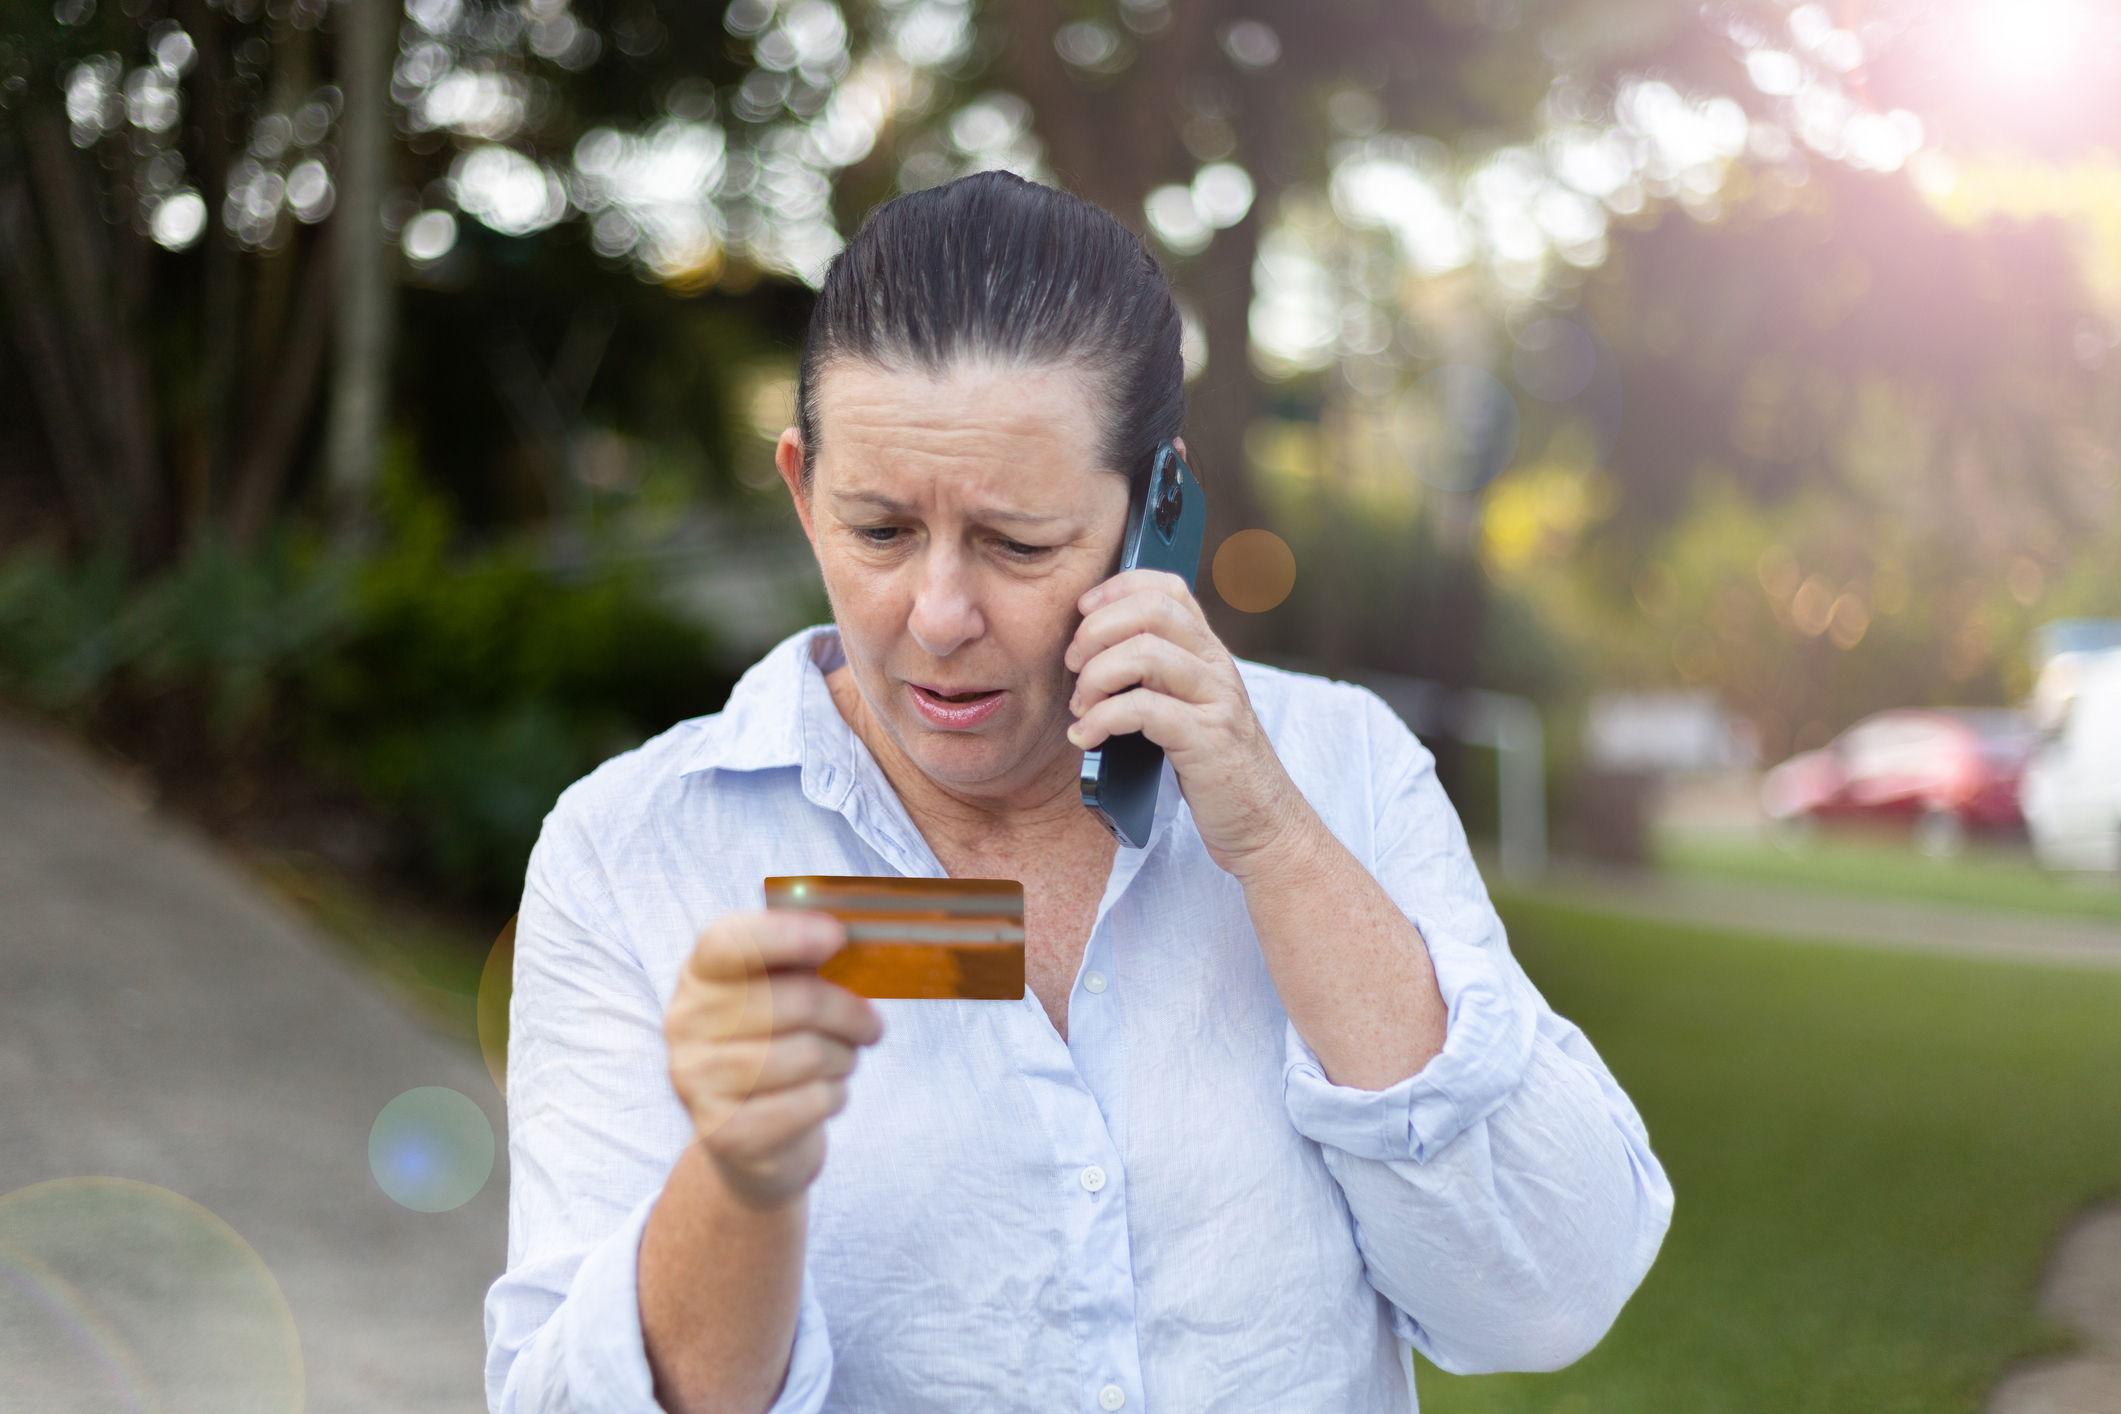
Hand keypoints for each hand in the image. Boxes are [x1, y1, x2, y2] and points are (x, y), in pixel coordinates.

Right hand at [664, 911, 882, 1209]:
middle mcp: (686, 1022)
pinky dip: (835, 1096)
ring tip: (843, 1062)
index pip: (728, 941)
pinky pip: (809, 1102)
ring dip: (845, 1058)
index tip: (837, 937)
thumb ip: (804, 961)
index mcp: (700, 974)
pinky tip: (826, 1095)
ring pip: (808, 1054)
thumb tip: (841, 937)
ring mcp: (696, 1080)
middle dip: (849, 1013)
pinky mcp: (723, 1131)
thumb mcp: (783, 994)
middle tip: (870, 1025)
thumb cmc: (779, 1047)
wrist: (753, 1140)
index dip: (787, 934)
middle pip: (795, 1000)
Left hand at [1063, 569, 1311, 878]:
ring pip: (1144, 654)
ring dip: (1095, 677)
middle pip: (1151, 610)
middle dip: (1096, 631)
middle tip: (1073, 667)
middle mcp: (1216, 666)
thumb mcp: (1186, 706)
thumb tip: (1087, 651)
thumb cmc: (1209, 766)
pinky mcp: (1208, 741)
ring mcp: (1216, 701)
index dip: (1117, 589)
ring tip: (1080, 708)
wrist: (1261, 823)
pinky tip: (1086, 737)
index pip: (1167, 588)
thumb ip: (1154, 675)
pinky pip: (1143, 709)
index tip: (1083, 615)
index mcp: (1208, 651)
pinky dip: (1100, 720)